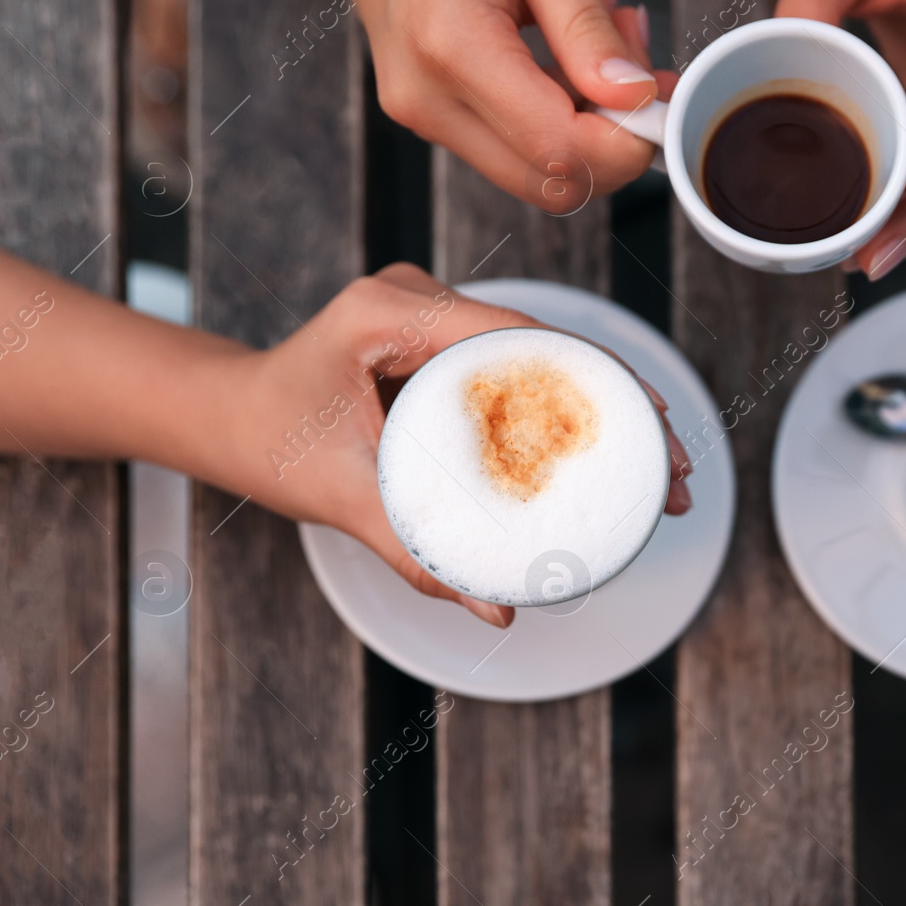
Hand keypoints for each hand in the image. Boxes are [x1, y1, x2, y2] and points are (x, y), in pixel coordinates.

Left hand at [207, 264, 692, 627]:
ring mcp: (434, 311)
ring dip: (602, 404)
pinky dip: (565, 405)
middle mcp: (419, 296)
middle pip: (550, 343)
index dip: (601, 377)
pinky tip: (606, 450)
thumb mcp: (342, 498)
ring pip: (543, 353)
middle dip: (623, 402)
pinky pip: (519, 366)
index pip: (521, 334)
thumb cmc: (268, 444)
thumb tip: (499, 608)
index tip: (657, 425)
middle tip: (678, 467)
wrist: (227, 417)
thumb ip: (416, 552)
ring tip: (660, 467)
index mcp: (391, 311)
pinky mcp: (443, 335)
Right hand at [302, 0, 674, 208]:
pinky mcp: (431, 119)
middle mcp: (428, 99)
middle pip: (552, 182)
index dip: (628, 140)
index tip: (661, 96)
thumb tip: (634, 98)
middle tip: (644, 71)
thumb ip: (588, 29)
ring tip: (604, 46)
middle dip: (617, 142)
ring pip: (538, 175)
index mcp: (452, 46)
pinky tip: (569, 61)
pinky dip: (559, 120)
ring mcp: (423, 116)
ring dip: (591, 131)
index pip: (561, 147)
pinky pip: (515, 149)